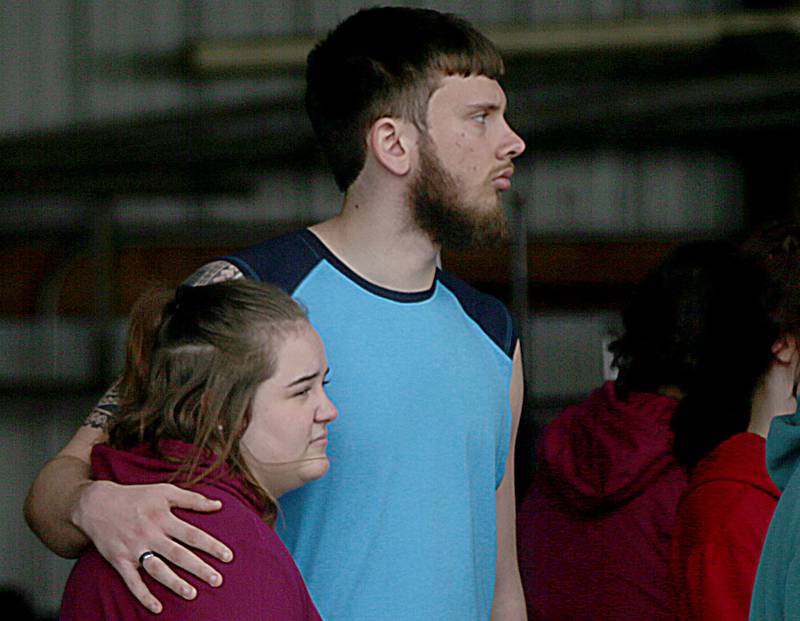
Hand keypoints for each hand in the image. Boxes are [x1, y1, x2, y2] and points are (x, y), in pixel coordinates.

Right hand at [72, 480, 232, 613]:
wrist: (96, 504)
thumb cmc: (136, 496)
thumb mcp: (165, 491)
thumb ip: (193, 499)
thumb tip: (219, 505)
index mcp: (163, 517)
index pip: (193, 534)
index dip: (212, 546)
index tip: (228, 557)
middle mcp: (150, 534)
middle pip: (179, 554)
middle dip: (199, 568)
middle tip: (218, 580)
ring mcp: (134, 549)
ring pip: (157, 569)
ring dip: (175, 583)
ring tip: (192, 594)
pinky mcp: (119, 560)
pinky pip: (132, 582)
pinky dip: (143, 596)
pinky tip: (157, 608)